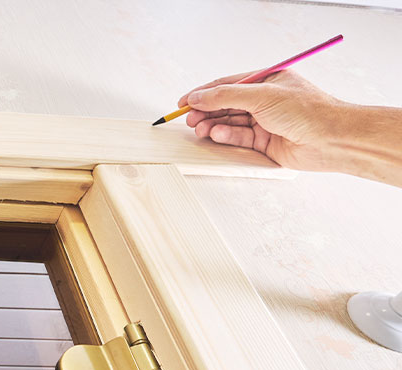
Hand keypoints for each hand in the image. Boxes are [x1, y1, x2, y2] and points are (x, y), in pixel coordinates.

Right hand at [181, 71, 401, 186]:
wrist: (332, 139)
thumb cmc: (308, 112)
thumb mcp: (261, 95)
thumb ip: (225, 95)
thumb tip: (198, 96)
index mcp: (267, 81)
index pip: (227, 84)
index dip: (203, 92)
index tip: (184, 101)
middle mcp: (265, 100)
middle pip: (226, 104)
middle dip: (206, 111)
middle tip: (189, 118)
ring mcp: (265, 121)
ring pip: (230, 122)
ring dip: (213, 125)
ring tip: (200, 129)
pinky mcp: (266, 142)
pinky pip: (239, 138)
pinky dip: (226, 137)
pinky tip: (217, 136)